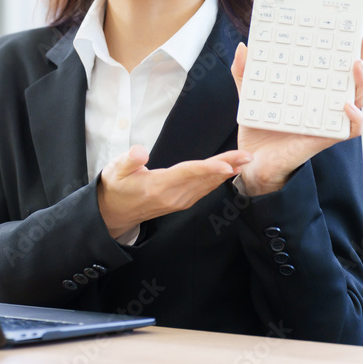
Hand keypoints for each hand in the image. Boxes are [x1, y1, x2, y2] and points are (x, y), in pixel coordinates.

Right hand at [96, 144, 252, 239]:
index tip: (228, 164)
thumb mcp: (115, 171)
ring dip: (226, 172)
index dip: (209, 168)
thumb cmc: (116, 187)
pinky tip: (227, 172)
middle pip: (204, 178)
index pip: (188, 173)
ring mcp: (178, 201)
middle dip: (227, 165)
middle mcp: (173, 196)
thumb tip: (140, 151)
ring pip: (207, 184)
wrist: (115, 212)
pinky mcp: (181, 202)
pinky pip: (203, 190)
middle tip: (247, 156)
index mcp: (158, 186)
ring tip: (243, 160)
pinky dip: (217, 179)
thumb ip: (128, 160)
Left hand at [230, 33, 362, 195]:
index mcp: (311, 90)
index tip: (353, 30)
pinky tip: (347, 105)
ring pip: (358, 100)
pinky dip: (354, 118)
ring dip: (361, 83)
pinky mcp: (326, 138)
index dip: (347, 49)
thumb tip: (243, 47)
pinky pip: (350, 129)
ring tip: (356, 65)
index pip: (333, 66)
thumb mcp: (249, 95)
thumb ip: (245, 72)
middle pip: (351, 79)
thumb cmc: (257, 128)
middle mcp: (325, 103)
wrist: (251, 160)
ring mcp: (328, 120)